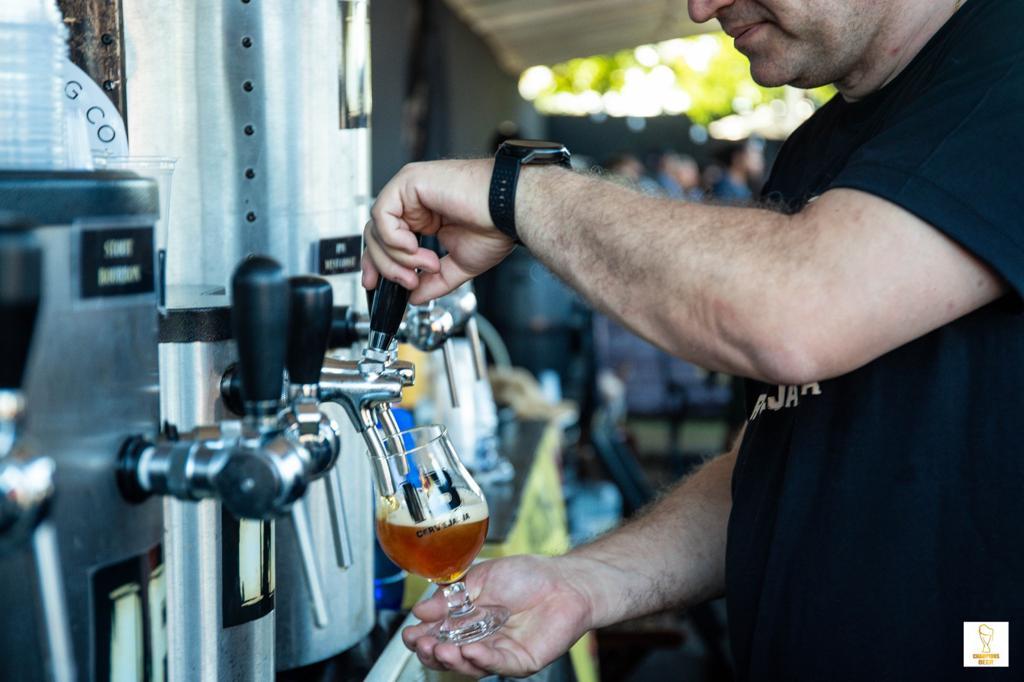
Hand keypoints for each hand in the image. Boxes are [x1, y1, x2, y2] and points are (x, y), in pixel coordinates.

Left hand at [362, 159, 516, 304]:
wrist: (509, 211)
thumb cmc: (496, 226)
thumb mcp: (459, 265)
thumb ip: (434, 282)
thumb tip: (415, 297)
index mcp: (424, 216)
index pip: (385, 240)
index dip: (377, 264)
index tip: (375, 285)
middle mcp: (414, 202)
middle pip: (376, 236)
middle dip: (387, 266)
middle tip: (409, 282)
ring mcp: (410, 190)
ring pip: (377, 228)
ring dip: (397, 256)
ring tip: (425, 264)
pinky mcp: (409, 181)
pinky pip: (382, 214)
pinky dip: (395, 238)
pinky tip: (416, 246)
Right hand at [402, 555, 594, 677]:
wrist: (564, 580)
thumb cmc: (527, 576)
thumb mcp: (481, 578)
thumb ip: (451, 597)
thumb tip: (420, 610)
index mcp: (467, 620)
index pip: (438, 634)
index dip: (422, 637)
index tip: (410, 633)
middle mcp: (480, 639)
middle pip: (449, 655)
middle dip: (432, 652)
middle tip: (422, 643)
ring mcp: (499, 652)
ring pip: (470, 665)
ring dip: (452, 659)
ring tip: (442, 649)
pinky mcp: (520, 661)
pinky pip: (498, 664)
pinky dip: (482, 659)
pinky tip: (470, 651)